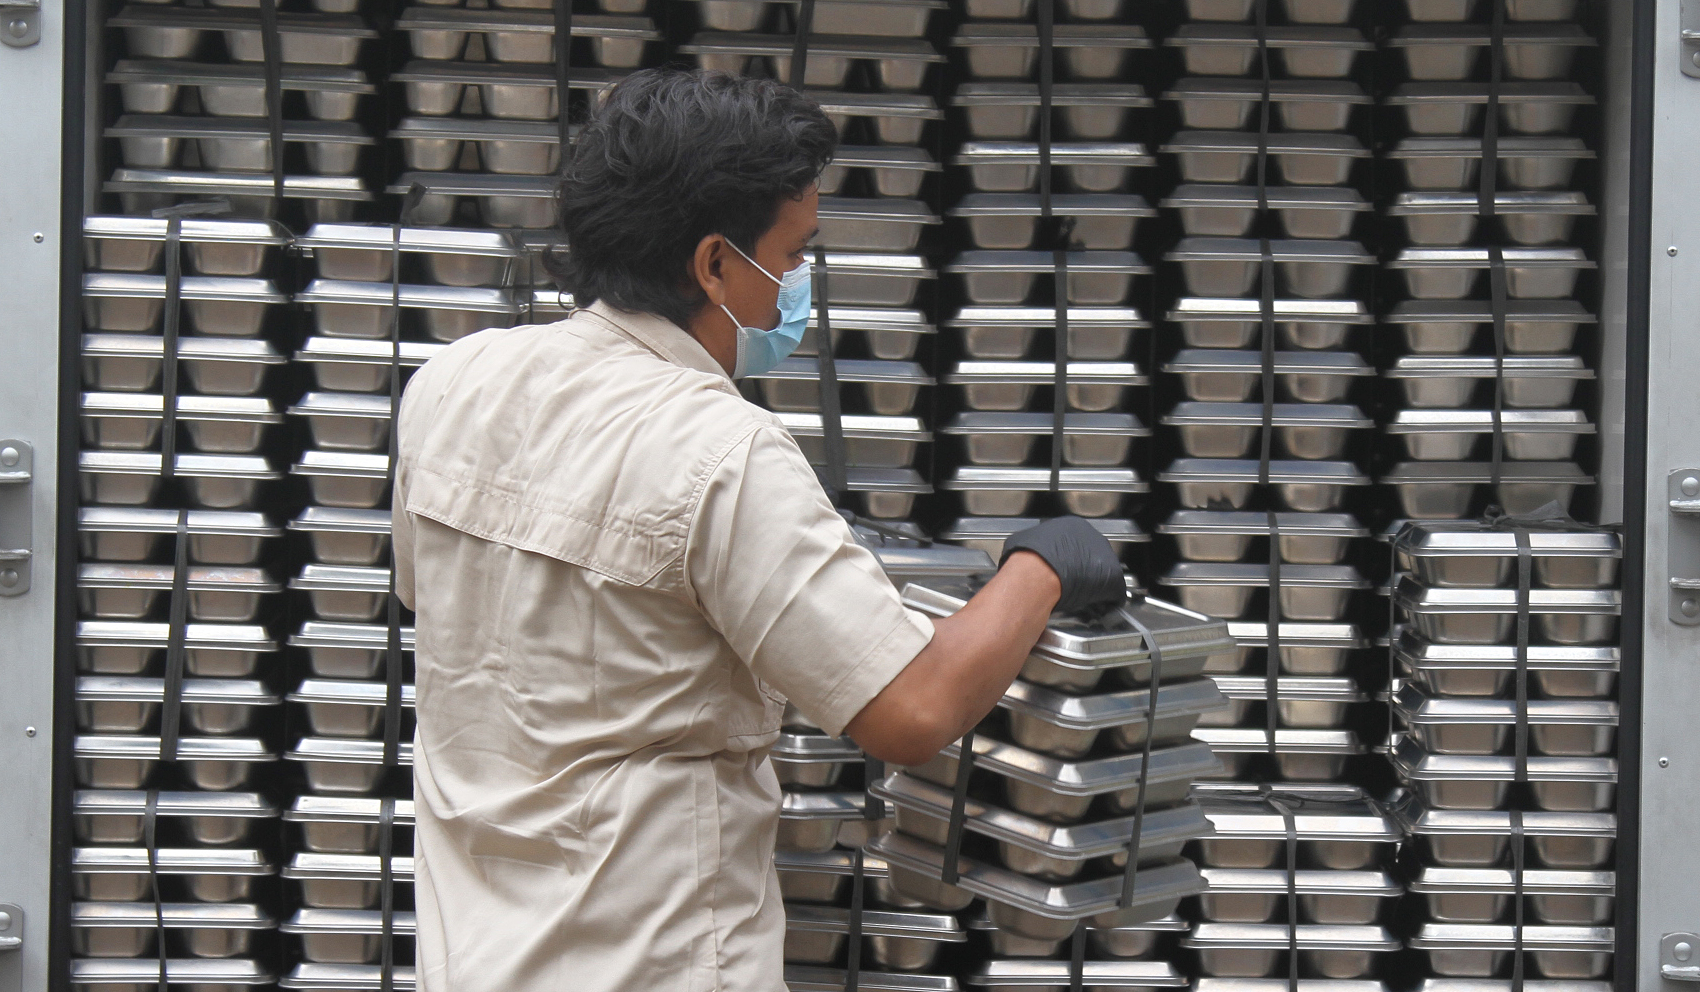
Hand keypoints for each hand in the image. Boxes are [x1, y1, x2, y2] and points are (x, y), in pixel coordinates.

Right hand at [999, 516, 1125, 617]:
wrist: (1036, 575)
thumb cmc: (1028, 559)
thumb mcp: (1025, 541)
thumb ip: (1035, 544)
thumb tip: (1028, 548)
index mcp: (1072, 525)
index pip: (1077, 542)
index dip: (1070, 558)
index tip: (1065, 568)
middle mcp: (1092, 537)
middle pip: (1094, 556)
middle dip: (1085, 569)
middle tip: (1073, 583)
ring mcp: (1105, 556)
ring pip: (1105, 572)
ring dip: (1096, 583)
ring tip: (1083, 595)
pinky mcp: (1112, 577)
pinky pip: (1114, 589)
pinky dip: (1108, 598)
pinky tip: (1096, 604)